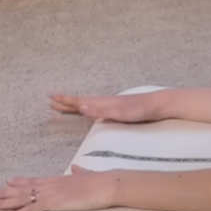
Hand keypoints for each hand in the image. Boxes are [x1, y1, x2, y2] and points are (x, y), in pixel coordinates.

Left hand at [0, 165, 114, 210]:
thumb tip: (76, 167)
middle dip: (5, 192)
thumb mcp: (86, 174)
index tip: (7, 181)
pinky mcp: (51, 204)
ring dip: (4, 202)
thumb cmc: (98, 181)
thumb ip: (79, 171)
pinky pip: (29, 210)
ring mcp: (48, 194)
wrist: (104, 185)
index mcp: (56, 179)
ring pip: (20, 198)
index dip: (19, 181)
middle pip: (22, 188)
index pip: (33, 180)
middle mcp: (49, 185)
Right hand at [49, 91, 164, 122]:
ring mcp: (111, 106)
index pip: (80, 101)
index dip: (66, 101)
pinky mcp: (118, 110)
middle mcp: (105, 103)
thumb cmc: (140, 109)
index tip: (51, 98)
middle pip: (81, 102)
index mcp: (103, 103)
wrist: (158, 105)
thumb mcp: (119, 112)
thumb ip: (101, 110)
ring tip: (65, 106)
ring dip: (75, 105)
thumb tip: (81, 108)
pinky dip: (87, 109)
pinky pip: (97, 109)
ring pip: (88, 105)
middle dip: (66, 103)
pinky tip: (89, 112)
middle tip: (51, 102)